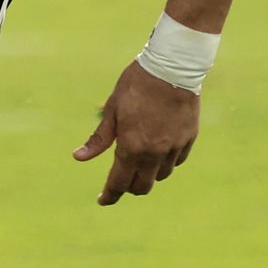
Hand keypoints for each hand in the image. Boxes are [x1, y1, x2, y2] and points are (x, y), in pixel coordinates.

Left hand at [74, 58, 198, 204]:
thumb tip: (79, 158)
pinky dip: (167, 161)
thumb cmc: (137, 85)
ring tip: (142, 161)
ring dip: (149, 174)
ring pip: (161, 175)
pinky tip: (160, 150)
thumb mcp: (112, 110)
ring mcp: (174, 147)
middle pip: (142, 187)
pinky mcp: (189, 138)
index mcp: (131, 147)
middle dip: (130, 188)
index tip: (103, 200)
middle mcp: (154, 153)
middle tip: (122, 180)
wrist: (172, 67)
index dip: (110, 195)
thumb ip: (99, 139)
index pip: (119, 183)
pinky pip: (177, 161)